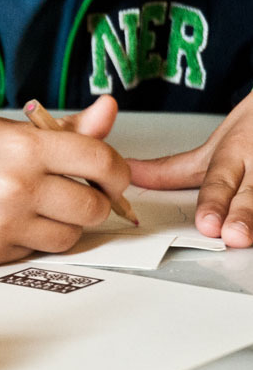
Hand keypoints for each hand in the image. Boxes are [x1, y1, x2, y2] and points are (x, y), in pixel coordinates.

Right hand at [0, 96, 129, 265]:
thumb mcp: (3, 128)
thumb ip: (63, 129)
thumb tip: (108, 110)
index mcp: (24, 146)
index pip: (101, 161)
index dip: (116, 171)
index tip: (111, 175)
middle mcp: (16, 186)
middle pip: (93, 207)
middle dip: (92, 201)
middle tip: (75, 194)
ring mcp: (0, 224)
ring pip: (67, 237)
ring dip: (62, 225)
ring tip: (36, 208)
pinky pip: (32, 254)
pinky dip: (28, 240)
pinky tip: (5, 222)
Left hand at [128, 91, 252, 247]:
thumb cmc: (252, 131)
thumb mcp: (213, 148)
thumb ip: (172, 170)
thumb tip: (129, 173)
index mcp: (235, 155)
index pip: (220, 182)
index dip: (214, 203)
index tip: (208, 224)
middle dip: (244, 215)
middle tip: (233, 235)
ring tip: (251, 237)